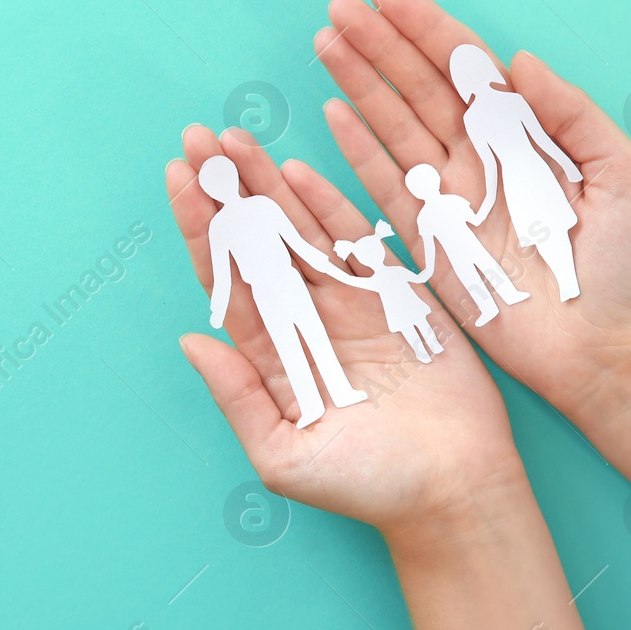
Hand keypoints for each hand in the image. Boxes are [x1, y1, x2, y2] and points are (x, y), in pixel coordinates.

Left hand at [167, 125, 528, 542]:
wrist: (453, 490)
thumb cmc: (368, 485)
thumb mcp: (284, 455)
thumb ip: (237, 397)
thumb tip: (190, 339)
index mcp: (271, 354)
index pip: (227, 277)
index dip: (201, 229)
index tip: (177, 180)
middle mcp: (304, 320)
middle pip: (255, 241)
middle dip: (225, 190)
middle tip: (195, 139)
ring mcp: (349, 303)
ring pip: (298, 228)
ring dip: (266, 183)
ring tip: (233, 139)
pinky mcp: (397, 296)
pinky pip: (357, 240)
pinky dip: (330, 204)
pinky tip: (297, 169)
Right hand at [315, 0, 630, 419]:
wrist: (608, 346)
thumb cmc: (629, 266)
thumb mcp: (622, 174)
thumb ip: (571, 114)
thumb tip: (518, 61)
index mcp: (525, 134)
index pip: (466, 66)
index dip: (425, 28)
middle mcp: (480, 158)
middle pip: (418, 86)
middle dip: (378, 44)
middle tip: (339, 6)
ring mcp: (451, 198)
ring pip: (394, 124)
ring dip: (359, 83)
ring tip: (327, 42)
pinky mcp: (430, 241)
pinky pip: (385, 186)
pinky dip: (357, 150)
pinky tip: (334, 113)